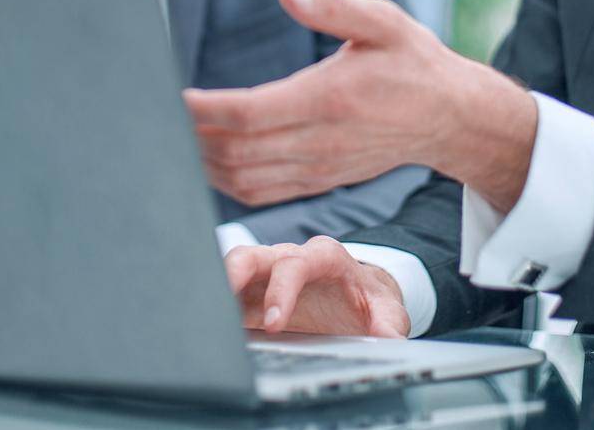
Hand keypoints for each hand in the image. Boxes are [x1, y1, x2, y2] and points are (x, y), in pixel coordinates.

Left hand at [183, 0, 536, 209]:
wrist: (449, 117)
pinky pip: (260, 191)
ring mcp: (318, 168)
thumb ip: (333, 6)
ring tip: (172, 136)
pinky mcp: (318, 181)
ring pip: (242, 179)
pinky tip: (204, 159)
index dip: (202, 110)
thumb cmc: (412, 61)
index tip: (173, 95)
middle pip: (235, 151)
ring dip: (202, 162)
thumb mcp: (383, 21)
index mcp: (329, 99)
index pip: (248, 113)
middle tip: (154, 115)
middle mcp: (319, 141)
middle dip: (189, 137)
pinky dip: (224, 181)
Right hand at [226, 236, 409, 337]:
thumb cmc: (367, 299)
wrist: (359, 296)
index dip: (283, 289)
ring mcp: (267, 275)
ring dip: (217, 289)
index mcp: (323, 257)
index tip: (276, 323)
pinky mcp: (253, 296)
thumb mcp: (386, 310)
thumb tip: (390, 339)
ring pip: (233, 270)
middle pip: (253, 254)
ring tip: (203, 317)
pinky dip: (216, 309)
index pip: (297, 263)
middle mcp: (289, 259)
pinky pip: (228, 296)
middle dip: (233, 273)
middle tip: (218, 303)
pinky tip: (208, 328)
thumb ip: (388, 322)